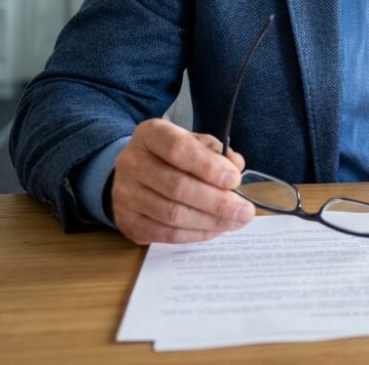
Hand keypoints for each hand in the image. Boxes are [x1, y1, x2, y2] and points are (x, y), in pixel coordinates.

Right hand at [111, 118, 254, 244]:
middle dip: (217, 202)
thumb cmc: (172, 154)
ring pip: (172, 215)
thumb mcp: (195, 142)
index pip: (178, 149)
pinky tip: (214, 230)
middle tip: (245, 211)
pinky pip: (164, 234)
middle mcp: (132, 162)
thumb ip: (216, 151)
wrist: (135, 171)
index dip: (209, 167)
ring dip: (210, 222)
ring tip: (235, 222)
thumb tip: (236, 167)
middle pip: (177, 187)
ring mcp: (124, 194)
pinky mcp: (126, 221)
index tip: (235, 180)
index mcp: (151, 134)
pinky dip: (194, 235)